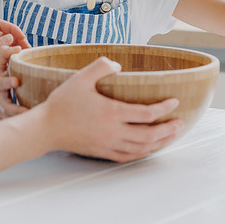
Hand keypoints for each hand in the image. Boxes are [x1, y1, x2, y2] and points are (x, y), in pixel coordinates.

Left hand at [0, 19, 28, 100]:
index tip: (21, 37)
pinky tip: (14, 61)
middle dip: (15, 38)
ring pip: (1, 45)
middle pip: (2, 34)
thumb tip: (10, 37)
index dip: (11, 28)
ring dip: (12, 47)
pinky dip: (7, 56)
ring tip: (24, 54)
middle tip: (27, 47)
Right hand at [39, 58, 182, 162]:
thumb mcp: (81, 77)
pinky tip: (148, 149)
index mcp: (112, 113)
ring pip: (141, 148)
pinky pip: (128, 157)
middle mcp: (113, 132)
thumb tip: (119, 66)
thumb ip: (101, 66)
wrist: (45, 129)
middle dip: (168, 129)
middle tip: (179, 122)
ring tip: (171, 135)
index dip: (164, 108)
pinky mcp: (102, 152)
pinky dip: (142, 153)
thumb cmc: (62, 102)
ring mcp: (108, 144)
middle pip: (149, 135)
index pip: (146, 114)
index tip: (174, 101)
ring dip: (159, 142)